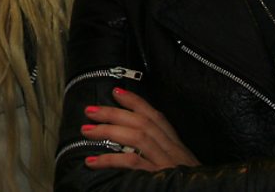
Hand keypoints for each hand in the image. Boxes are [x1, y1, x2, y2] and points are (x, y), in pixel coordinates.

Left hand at [80, 87, 199, 171]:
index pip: (157, 117)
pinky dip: (110, 159)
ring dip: (109, 131)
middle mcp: (174, 152)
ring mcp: (167, 164)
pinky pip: (133, 163)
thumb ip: (160, 154)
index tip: (117, 92)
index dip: (136, 102)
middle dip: (114, 113)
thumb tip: (130, 142)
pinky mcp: (159, 178)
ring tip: (86, 130)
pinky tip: (93, 161)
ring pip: (137, 138)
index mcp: (178, 147)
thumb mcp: (178, 168)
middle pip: (143, 123)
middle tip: (90, 110)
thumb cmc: (187, 184)